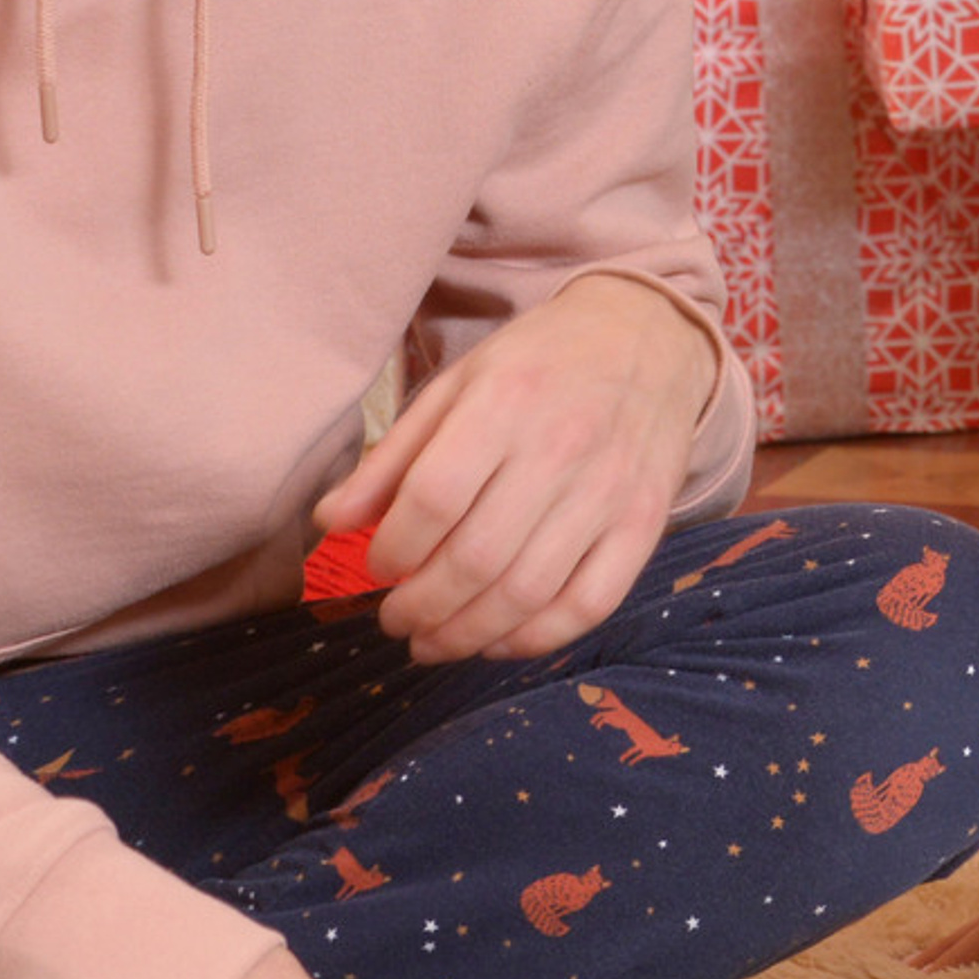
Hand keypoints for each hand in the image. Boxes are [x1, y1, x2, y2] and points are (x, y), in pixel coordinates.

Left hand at [316, 274, 717, 664]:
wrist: (648, 337)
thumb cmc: (538, 362)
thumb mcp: (457, 384)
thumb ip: (393, 456)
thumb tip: (330, 521)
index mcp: (505, 401)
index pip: (433, 498)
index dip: (392, 549)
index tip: (377, 566)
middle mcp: (561, 448)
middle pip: (477, 558)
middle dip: (420, 607)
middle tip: (396, 619)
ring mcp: (610, 491)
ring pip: (529, 593)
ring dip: (467, 634)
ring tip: (431, 641)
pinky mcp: (646, 523)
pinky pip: (590, 604)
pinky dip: (536, 639)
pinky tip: (497, 641)